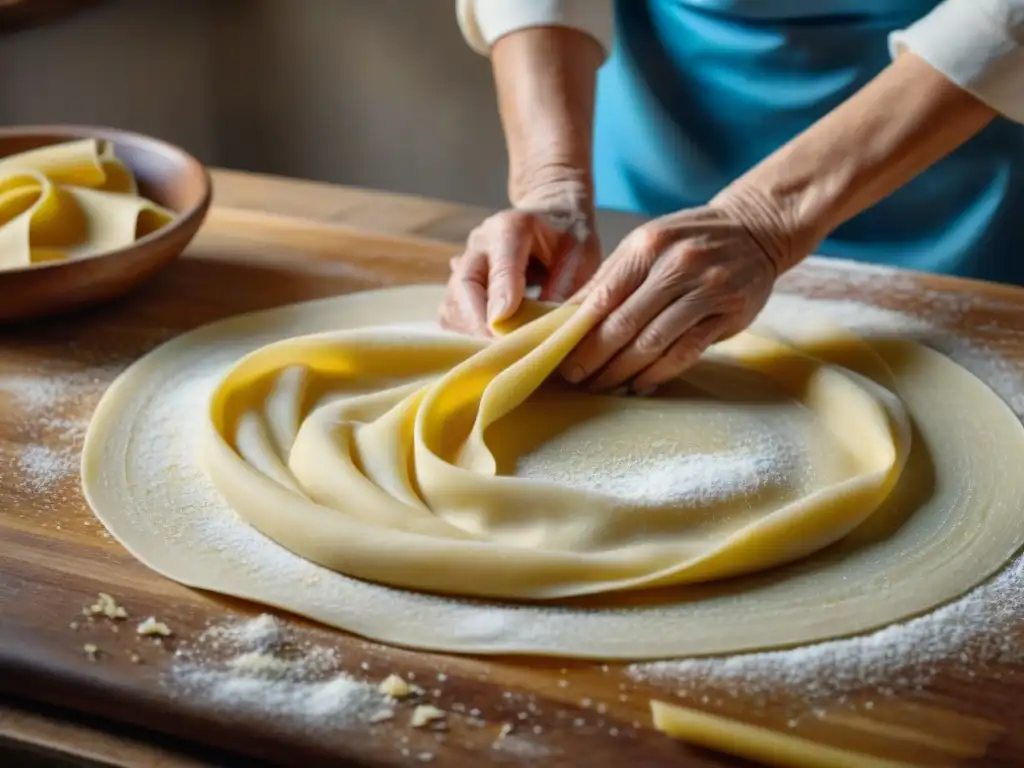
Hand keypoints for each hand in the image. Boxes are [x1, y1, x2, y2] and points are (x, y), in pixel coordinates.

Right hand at [440, 185, 600, 336]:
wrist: (551, 218)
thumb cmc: (569, 235)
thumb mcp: (581, 254)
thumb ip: (565, 284)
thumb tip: (546, 326)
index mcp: (512, 227)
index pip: (501, 262)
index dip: (501, 295)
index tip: (504, 326)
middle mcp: (480, 242)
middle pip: (464, 284)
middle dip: (481, 322)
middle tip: (506, 348)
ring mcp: (465, 262)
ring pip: (452, 302)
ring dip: (472, 330)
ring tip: (502, 346)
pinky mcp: (459, 283)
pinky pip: (451, 313)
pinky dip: (467, 332)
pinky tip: (492, 339)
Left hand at [560, 200, 792, 393]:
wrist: (757, 229)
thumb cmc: (689, 240)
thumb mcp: (647, 244)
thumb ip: (610, 277)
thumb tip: (567, 316)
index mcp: (648, 246)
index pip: (603, 295)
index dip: (578, 332)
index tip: (560, 355)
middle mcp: (676, 265)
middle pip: (625, 323)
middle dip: (595, 357)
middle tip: (576, 378)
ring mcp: (706, 289)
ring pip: (654, 341)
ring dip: (623, 370)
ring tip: (604, 385)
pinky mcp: (728, 312)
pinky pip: (686, 351)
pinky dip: (660, 373)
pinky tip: (640, 384)